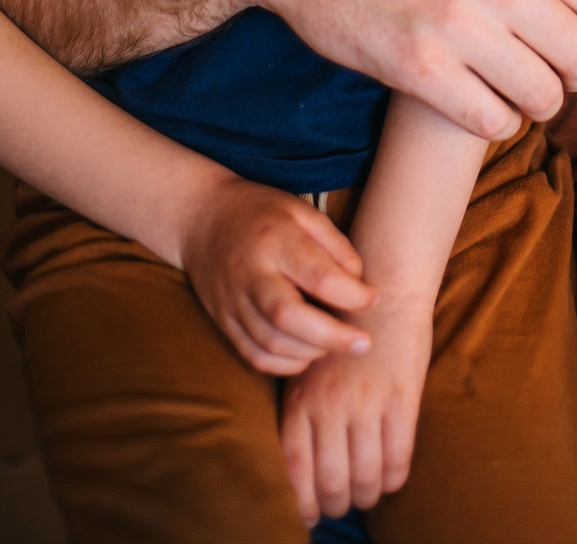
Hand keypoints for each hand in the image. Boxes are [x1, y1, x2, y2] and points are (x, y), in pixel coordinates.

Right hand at [178, 177, 377, 375]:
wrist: (202, 219)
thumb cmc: (262, 213)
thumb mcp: (303, 212)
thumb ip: (335, 245)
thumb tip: (360, 285)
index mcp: (275, 240)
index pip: (319, 276)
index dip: (352, 295)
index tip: (373, 299)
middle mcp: (250, 274)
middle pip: (290, 318)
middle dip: (333, 337)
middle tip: (364, 343)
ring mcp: (233, 302)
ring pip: (273, 344)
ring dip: (313, 352)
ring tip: (338, 344)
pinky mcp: (223, 322)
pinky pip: (255, 357)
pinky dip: (286, 364)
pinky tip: (308, 353)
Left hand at [280, 294, 432, 523]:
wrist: (384, 287)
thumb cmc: (342, 331)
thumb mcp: (308, 368)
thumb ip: (303, 410)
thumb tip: (301, 468)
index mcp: (301, 399)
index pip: (295, 471)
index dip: (304, 503)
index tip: (312, 514)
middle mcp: (329, 406)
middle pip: (332, 482)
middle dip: (338, 504)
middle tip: (344, 505)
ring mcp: (366, 402)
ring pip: (365, 477)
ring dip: (367, 496)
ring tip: (368, 494)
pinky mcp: (401, 398)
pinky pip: (398, 457)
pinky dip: (394, 478)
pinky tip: (392, 477)